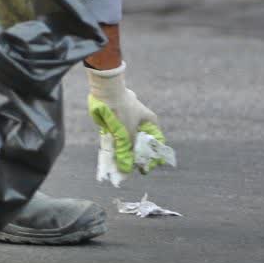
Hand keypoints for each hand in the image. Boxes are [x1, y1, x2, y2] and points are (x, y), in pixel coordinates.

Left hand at [87, 62, 169, 178]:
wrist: (107, 93)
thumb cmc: (122, 111)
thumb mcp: (127, 132)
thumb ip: (127, 151)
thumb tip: (126, 169)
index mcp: (150, 122)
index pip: (157, 143)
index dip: (153, 157)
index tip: (146, 167)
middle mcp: (141, 124)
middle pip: (142, 146)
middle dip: (137, 158)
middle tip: (132, 169)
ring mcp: (129, 124)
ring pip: (129, 144)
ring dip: (126, 155)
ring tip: (122, 167)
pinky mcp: (117, 125)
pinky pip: (118, 140)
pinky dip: (116, 149)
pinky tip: (114, 158)